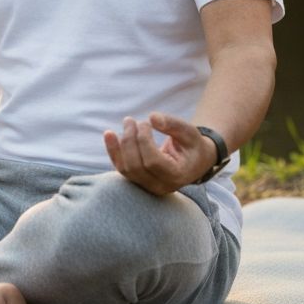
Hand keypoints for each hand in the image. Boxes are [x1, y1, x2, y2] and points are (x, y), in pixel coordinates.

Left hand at [103, 113, 220, 195]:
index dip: (144, 140)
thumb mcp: (190, 132)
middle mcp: (161, 186)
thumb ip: (173, 124)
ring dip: (119, 145)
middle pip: (136, 167)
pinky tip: (109, 134)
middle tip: (130, 120)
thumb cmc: (192, 145)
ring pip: (125, 170)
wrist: (195, 161)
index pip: (153, 161)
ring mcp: (148, 187)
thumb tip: (151, 117)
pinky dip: (113, 151)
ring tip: (125, 123)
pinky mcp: (138, 181)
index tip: (145, 122)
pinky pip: (121, 169)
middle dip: (129, 140)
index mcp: (177, 176)